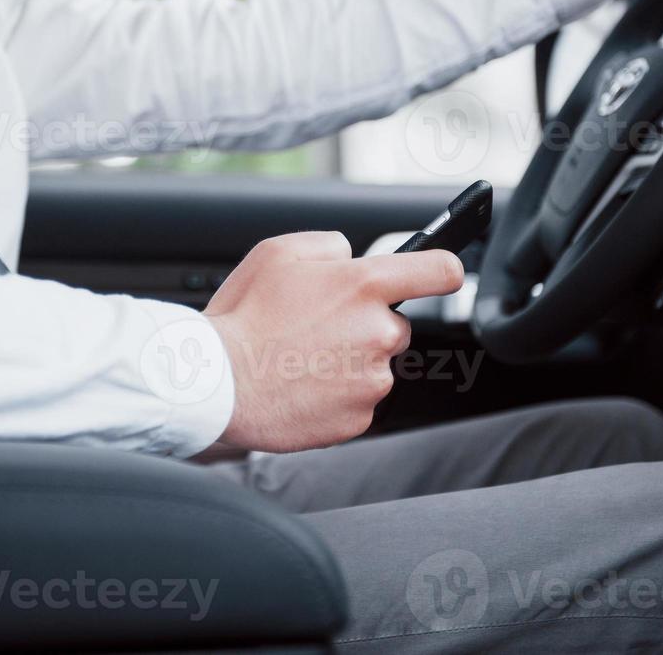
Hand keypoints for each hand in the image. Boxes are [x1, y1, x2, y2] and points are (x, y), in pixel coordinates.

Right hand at [204, 231, 464, 452]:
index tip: (443, 274)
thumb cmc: (243, 316)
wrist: (218, 382)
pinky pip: (358, 400)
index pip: (441, 270)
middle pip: (397, 325)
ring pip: (375, 365)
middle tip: (318, 329)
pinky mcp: (359, 418)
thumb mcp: (279, 252)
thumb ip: (330, 245)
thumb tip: (350, 256)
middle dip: (367, 326)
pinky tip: (302, 385)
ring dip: (349, 362)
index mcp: (364, 286)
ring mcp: (372, 380)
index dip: (444, 269)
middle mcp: (379, 332)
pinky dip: (336, 395)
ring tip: (301, 359)